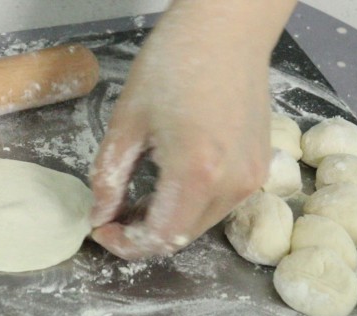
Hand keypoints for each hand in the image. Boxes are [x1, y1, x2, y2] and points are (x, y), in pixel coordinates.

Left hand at [89, 0, 295, 259]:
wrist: (227, 30)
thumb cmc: (172, 65)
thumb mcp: (126, 123)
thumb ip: (109, 178)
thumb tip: (99, 215)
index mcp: (196, 173)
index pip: (159, 238)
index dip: (124, 244)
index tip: (99, 229)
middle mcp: (232, 185)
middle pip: (180, 238)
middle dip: (141, 236)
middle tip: (111, 214)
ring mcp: (251, 178)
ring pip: (199, 225)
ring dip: (164, 222)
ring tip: (133, 200)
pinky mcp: (258, 168)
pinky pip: (217, 204)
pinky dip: (186, 206)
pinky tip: (164, 187)